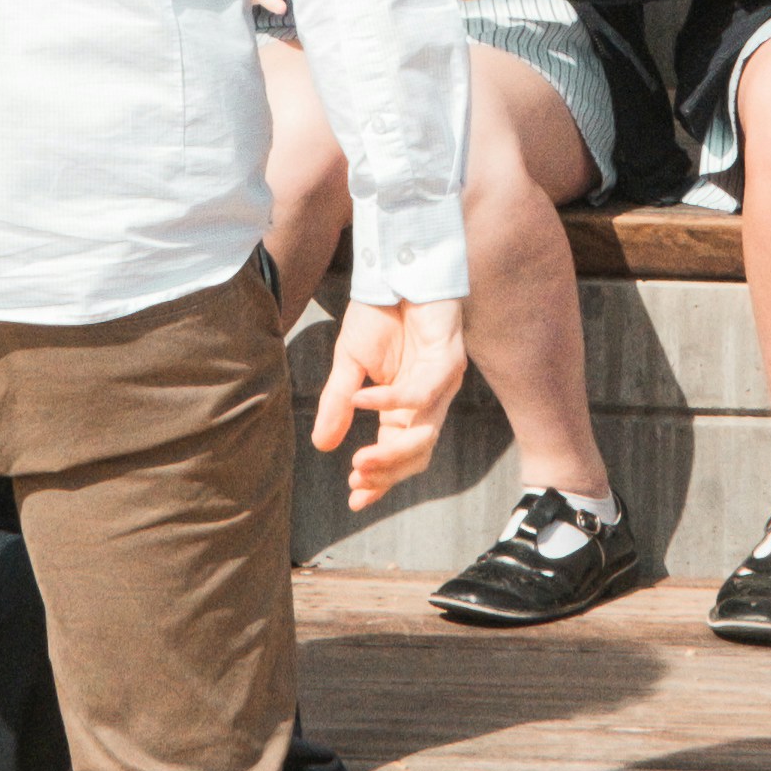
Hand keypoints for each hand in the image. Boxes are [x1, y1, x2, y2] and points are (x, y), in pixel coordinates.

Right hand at [312, 293, 467, 507]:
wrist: (395, 269)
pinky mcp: (448, 359)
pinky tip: (360, 400)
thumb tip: (321, 447)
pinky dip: (389, 401)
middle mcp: (428, 401)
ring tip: (359, 460)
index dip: (379, 480)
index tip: (354, 501)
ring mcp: (442, 382)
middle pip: (416, 454)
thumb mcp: (349, 364)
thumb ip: (338, 403)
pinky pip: (421, 393)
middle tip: (356, 480)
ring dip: (392, 452)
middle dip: (387, 474)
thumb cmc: (379, 314)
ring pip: (425, 433)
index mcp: (403, 407)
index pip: (396, 455)